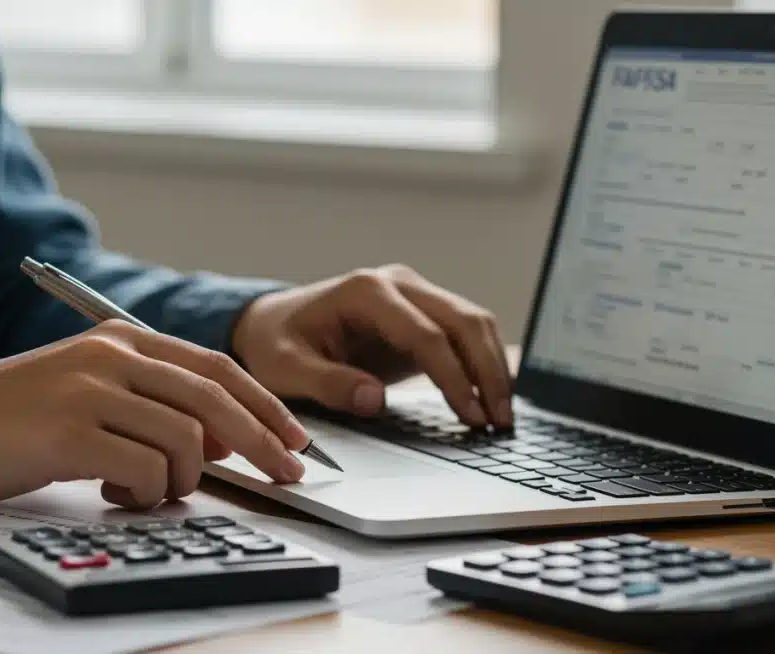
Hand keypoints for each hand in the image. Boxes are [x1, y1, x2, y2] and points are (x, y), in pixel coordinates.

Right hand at [0, 320, 309, 508]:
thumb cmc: (20, 415)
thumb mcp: (95, 392)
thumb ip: (156, 405)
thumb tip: (224, 440)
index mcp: (125, 340)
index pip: (217, 369)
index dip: (266, 406)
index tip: (296, 440)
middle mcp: (112, 356)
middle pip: (215, 399)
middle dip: (264, 441)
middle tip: (288, 475)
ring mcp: (88, 390)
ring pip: (184, 440)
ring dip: (185, 479)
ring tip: (153, 490)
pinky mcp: (66, 432)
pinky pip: (143, 470)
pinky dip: (147, 493)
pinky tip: (118, 496)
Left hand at [232, 264, 512, 427]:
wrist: (273, 322)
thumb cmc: (276, 343)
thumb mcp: (285, 368)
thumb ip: (327, 383)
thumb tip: (372, 401)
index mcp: (365, 291)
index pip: (426, 333)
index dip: (453, 377)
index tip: (470, 415)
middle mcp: (397, 283)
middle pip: (464, 320)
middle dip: (488, 372)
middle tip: (500, 422)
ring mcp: (415, 294)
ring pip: (474, 322)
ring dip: (493, 367)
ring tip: (501, 417)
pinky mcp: (424, 312)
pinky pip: (467, 332)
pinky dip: (484, 362)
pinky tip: (490, 399)